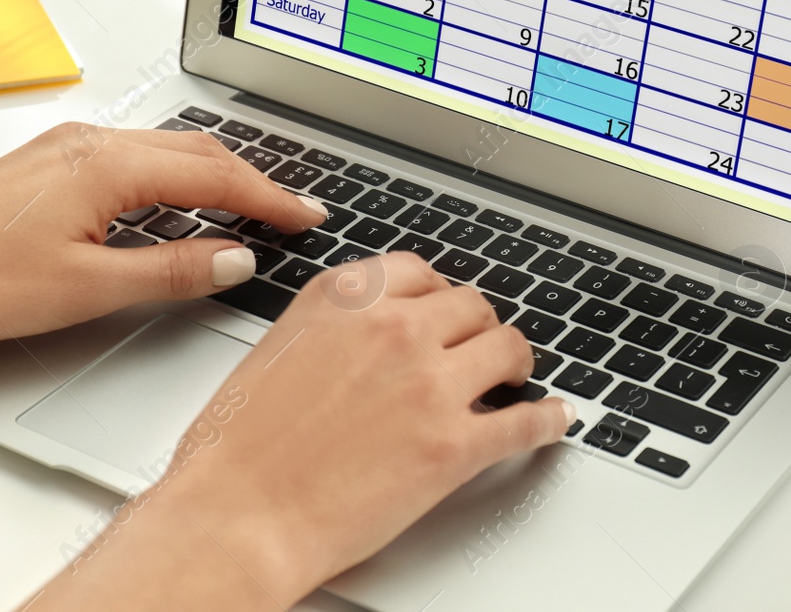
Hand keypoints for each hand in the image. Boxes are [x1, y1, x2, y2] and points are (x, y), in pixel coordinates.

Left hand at [0, 123, 326, 341]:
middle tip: (293, 210)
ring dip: (215, 175)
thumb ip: (171, 271)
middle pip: (198, 152)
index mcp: (108, 165)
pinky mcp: (51, 160)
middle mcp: (91, 142)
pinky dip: (176, 176)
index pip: (215, 178)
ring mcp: (68, 145)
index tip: (306, 217)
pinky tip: (179, 202)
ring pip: (167, 150)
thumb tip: (233, 258)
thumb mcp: (87, 288)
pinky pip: (135, 155)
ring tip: (251, 204)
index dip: (269, 199)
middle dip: (253, 180)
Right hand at [34, 252, 574, 608]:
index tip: (446, 310)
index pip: (420, 273)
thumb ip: (332, 330)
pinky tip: (556, 419)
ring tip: (516, 378)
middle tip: (481, 348)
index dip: (440, 296)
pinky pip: (525, 420)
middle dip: (479, 328)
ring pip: (507, 348)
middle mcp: (394, 327)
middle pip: (470, 306)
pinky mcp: (455, 444)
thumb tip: (363, 339)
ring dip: (516, 363)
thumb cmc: (234, 451)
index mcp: (344, 297)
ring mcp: (430, 383)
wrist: (234, 518)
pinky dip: (549, 419)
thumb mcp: (276, 350)